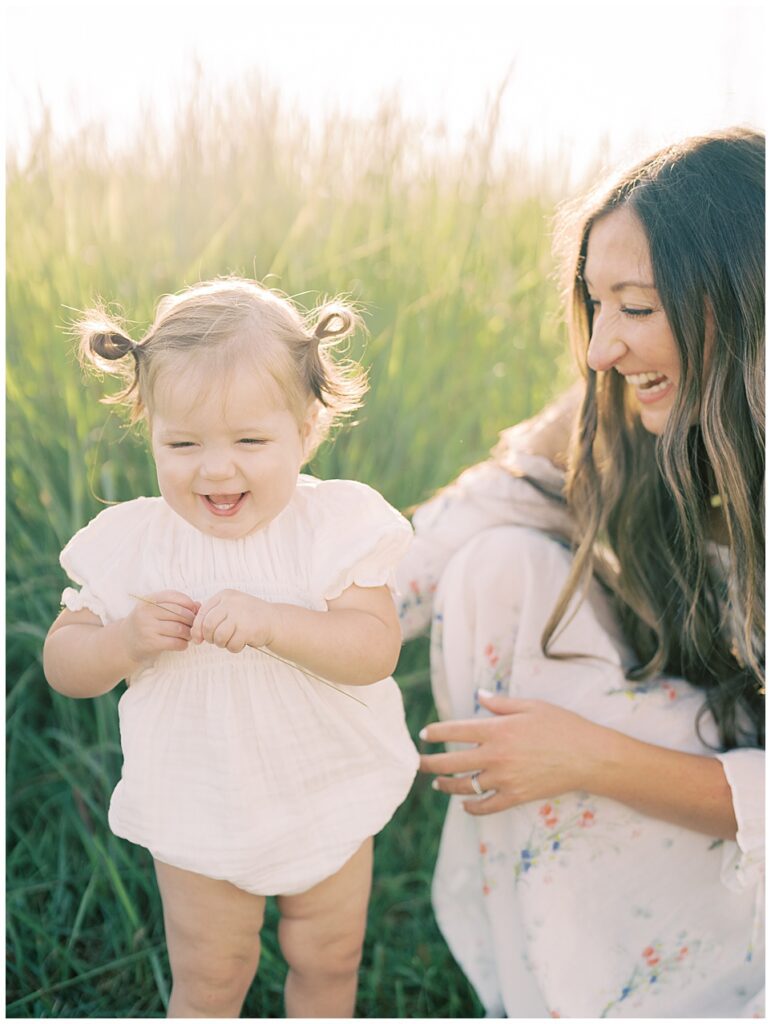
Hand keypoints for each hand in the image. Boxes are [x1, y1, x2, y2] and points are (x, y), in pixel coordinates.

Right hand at [121, 591, 199, 666]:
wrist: (125, 642)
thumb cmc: (147, 623)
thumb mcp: (156, 610)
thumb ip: (176, 605)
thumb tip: (199, 606)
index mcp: (148, 600)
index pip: (174, 596)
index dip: (188, 603)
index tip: (194, 610)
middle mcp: (146, 612)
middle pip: (179, 612)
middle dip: (191, 619)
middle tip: (194, 625)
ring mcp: (147, 628)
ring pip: (179, 629)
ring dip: (189, 633)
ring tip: (189, 635)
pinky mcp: (150, 643)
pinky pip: (175, 643)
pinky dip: (183, 644)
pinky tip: (182, 644)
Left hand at [191, 589, 274, 653]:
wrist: (275, 620)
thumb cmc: (248, 617)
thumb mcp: (230, 608)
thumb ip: (212, 616)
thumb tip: (194, 635)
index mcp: (224, 596)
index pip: (202, 613)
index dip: (197, 629)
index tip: (199, 639)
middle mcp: (231, 603)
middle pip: (208, 626)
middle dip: (210, 638)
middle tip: (218, 641)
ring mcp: (240, 615)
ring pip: (219, 637)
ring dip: (222, 644)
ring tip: (231, 641)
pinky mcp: (248, 629)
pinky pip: (232, 645)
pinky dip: (234, 648)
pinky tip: (242, 642)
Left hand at [419, 690, 604, 815]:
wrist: (588, 756)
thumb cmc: (562, 725)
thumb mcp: (531, 706)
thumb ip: (500, 703)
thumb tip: (479, 696)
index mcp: (497, 730)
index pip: (455, 731)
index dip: (435, 732)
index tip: (424, 734)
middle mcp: (495, 755)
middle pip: (452, 762)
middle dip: (430, 763)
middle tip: (419, 763)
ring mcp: (505, 779)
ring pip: (465, 786)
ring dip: (447, 785)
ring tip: (438, 783)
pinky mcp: (516, 797)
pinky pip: (487, 807)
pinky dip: (472, 808)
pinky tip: (464, 804)